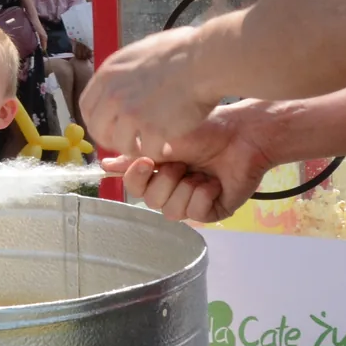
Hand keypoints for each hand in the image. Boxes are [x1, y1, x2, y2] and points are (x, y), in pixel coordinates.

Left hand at [81, 27, 220, 162]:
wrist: (204, 60)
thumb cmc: (181, 51)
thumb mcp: (139, 53)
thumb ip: (124, 72)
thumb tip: (121, 80)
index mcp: (108, 75)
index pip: (86, 107)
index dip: (97, 120)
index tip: (109, 126)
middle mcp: (113, 96)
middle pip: (98, 130)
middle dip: (111, 139)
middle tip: (128, 141)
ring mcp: (131, 114)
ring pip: (120, 144)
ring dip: (134, 148)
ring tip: (149, 144)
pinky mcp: (153, 129)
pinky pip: (147, 151)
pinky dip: (156, 152)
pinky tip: (166, 146)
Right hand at [100, 101, 277, 224]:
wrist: (241, 135)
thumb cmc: (205, 131)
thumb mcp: (162, 140)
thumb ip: (134, 155)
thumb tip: (104, 163)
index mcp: (160, 171)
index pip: (134, 187)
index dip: (137, 178)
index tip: (147, 161)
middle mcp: (174, 187)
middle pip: (151, 201)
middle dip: (166, 181)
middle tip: (182, 164)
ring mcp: (193, 200)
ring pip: (171, 212)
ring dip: (185, 188)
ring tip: (200, 172)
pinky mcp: (214, 210)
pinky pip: (195, 214)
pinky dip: (202, 196)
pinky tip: (213, 182)